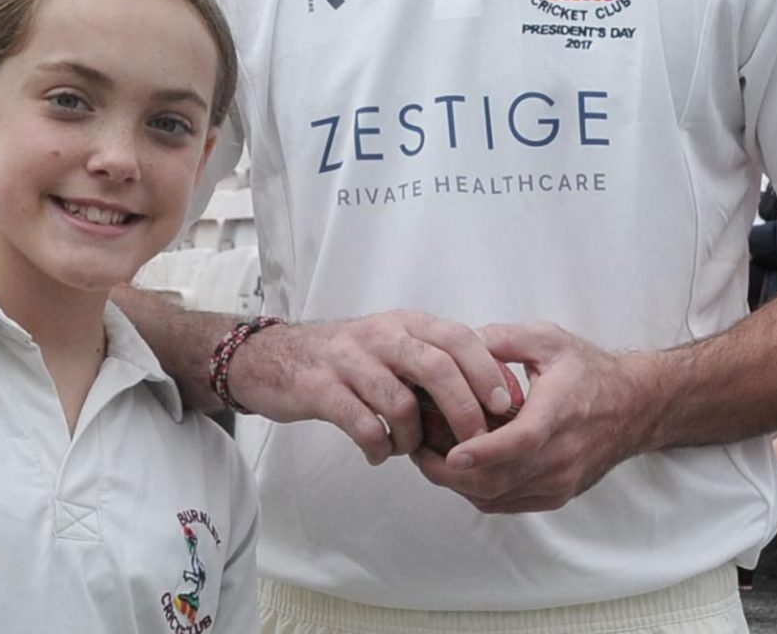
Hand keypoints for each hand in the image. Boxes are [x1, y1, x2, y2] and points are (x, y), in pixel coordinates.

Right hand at [228, 311, 522, 464]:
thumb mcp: (391, 346)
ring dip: (413, 437)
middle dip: (464, 410)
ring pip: (400, 401)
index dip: (486, 370)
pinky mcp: (321, 388)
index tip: (504, 406)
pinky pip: (362, 425)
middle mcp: (380, 335)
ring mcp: (348, 360)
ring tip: (408, 449)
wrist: (272, 359)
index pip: (457, 337)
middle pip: (437, 367)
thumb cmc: (346, 359)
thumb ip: (431, 363)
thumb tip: (486, 401)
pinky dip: (378, 447)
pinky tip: (378, 453)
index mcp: (404, 323)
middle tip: (475, 444)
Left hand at [411, 322, 652, 512]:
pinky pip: (506, 502)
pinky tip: (459, 464)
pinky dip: (476, 489)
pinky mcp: (556, 494)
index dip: (484, 451)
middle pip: (500, 480)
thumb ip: (502, 338)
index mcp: (559, 412)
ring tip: (429, 453)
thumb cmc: (588, 370)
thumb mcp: (547, 339)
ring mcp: (559, 481)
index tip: (452, 452)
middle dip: (450, 472)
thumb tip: (458, 343)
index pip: (521, 442)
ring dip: (458, 482)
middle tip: (417, 447)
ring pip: (498, 497)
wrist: (634, 406)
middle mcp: (561, 456)